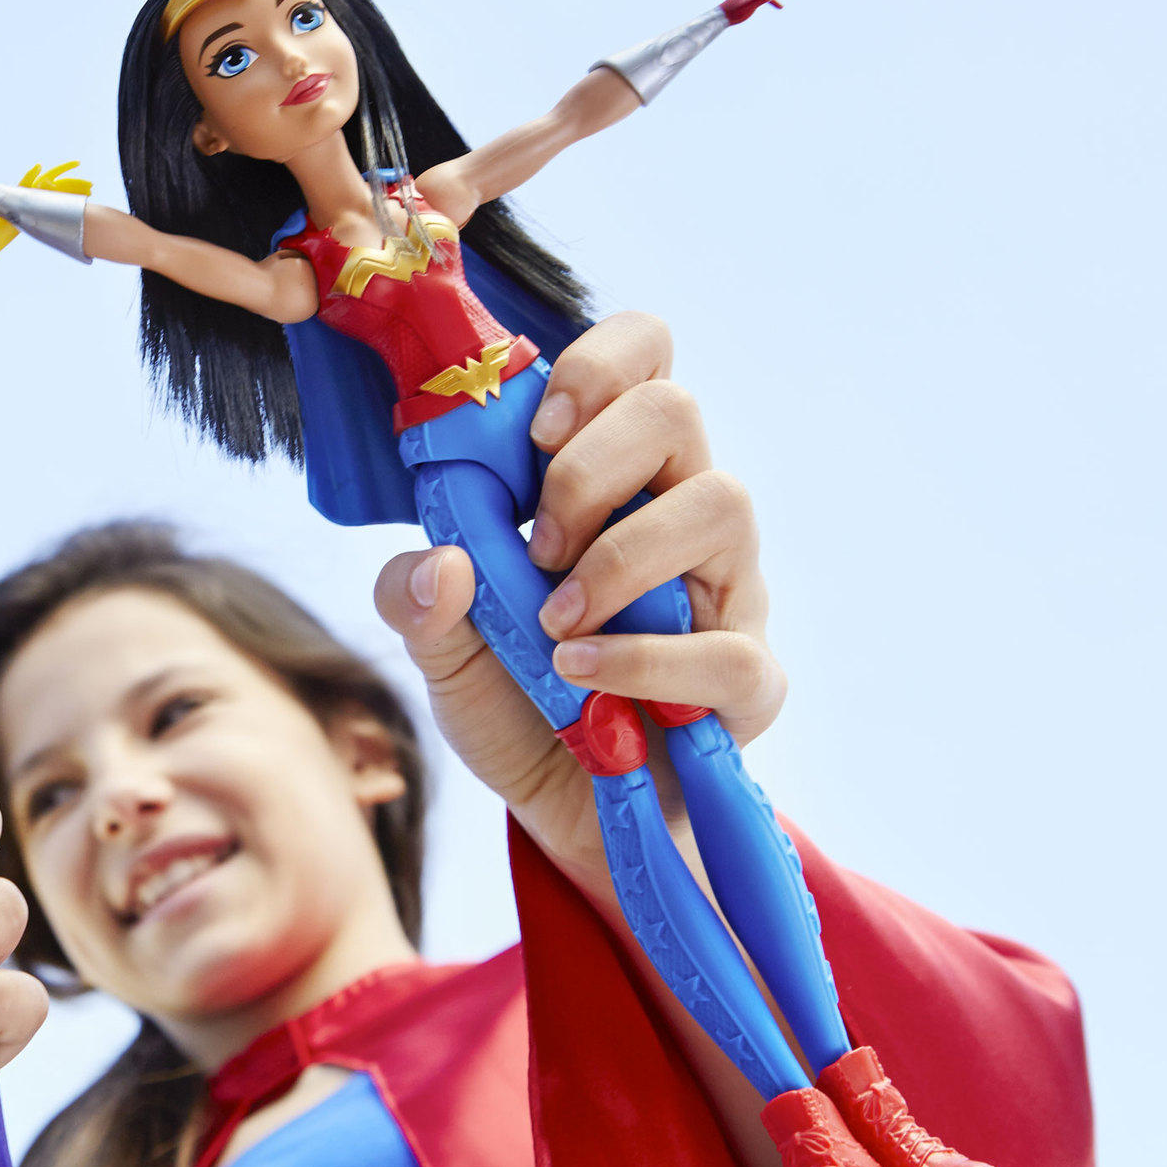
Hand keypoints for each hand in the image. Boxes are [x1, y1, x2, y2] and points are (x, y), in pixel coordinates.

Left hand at [371, 313, 783, 893]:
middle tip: (534, 546)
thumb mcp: (441, 651)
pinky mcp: (751, 677)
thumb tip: (438, 563)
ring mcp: (729, 588)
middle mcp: (682, 510)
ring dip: (619, 556)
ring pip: (723, 502)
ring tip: (556, 622)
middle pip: (676, 410)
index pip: (644, 356)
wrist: (569, 810)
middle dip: (586, 468)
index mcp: (615, 475)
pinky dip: (642, 660)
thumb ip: (415, 601)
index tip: (534, 434)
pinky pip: (730, 646)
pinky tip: (580, 676)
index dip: (595, 366)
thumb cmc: (518, 700)